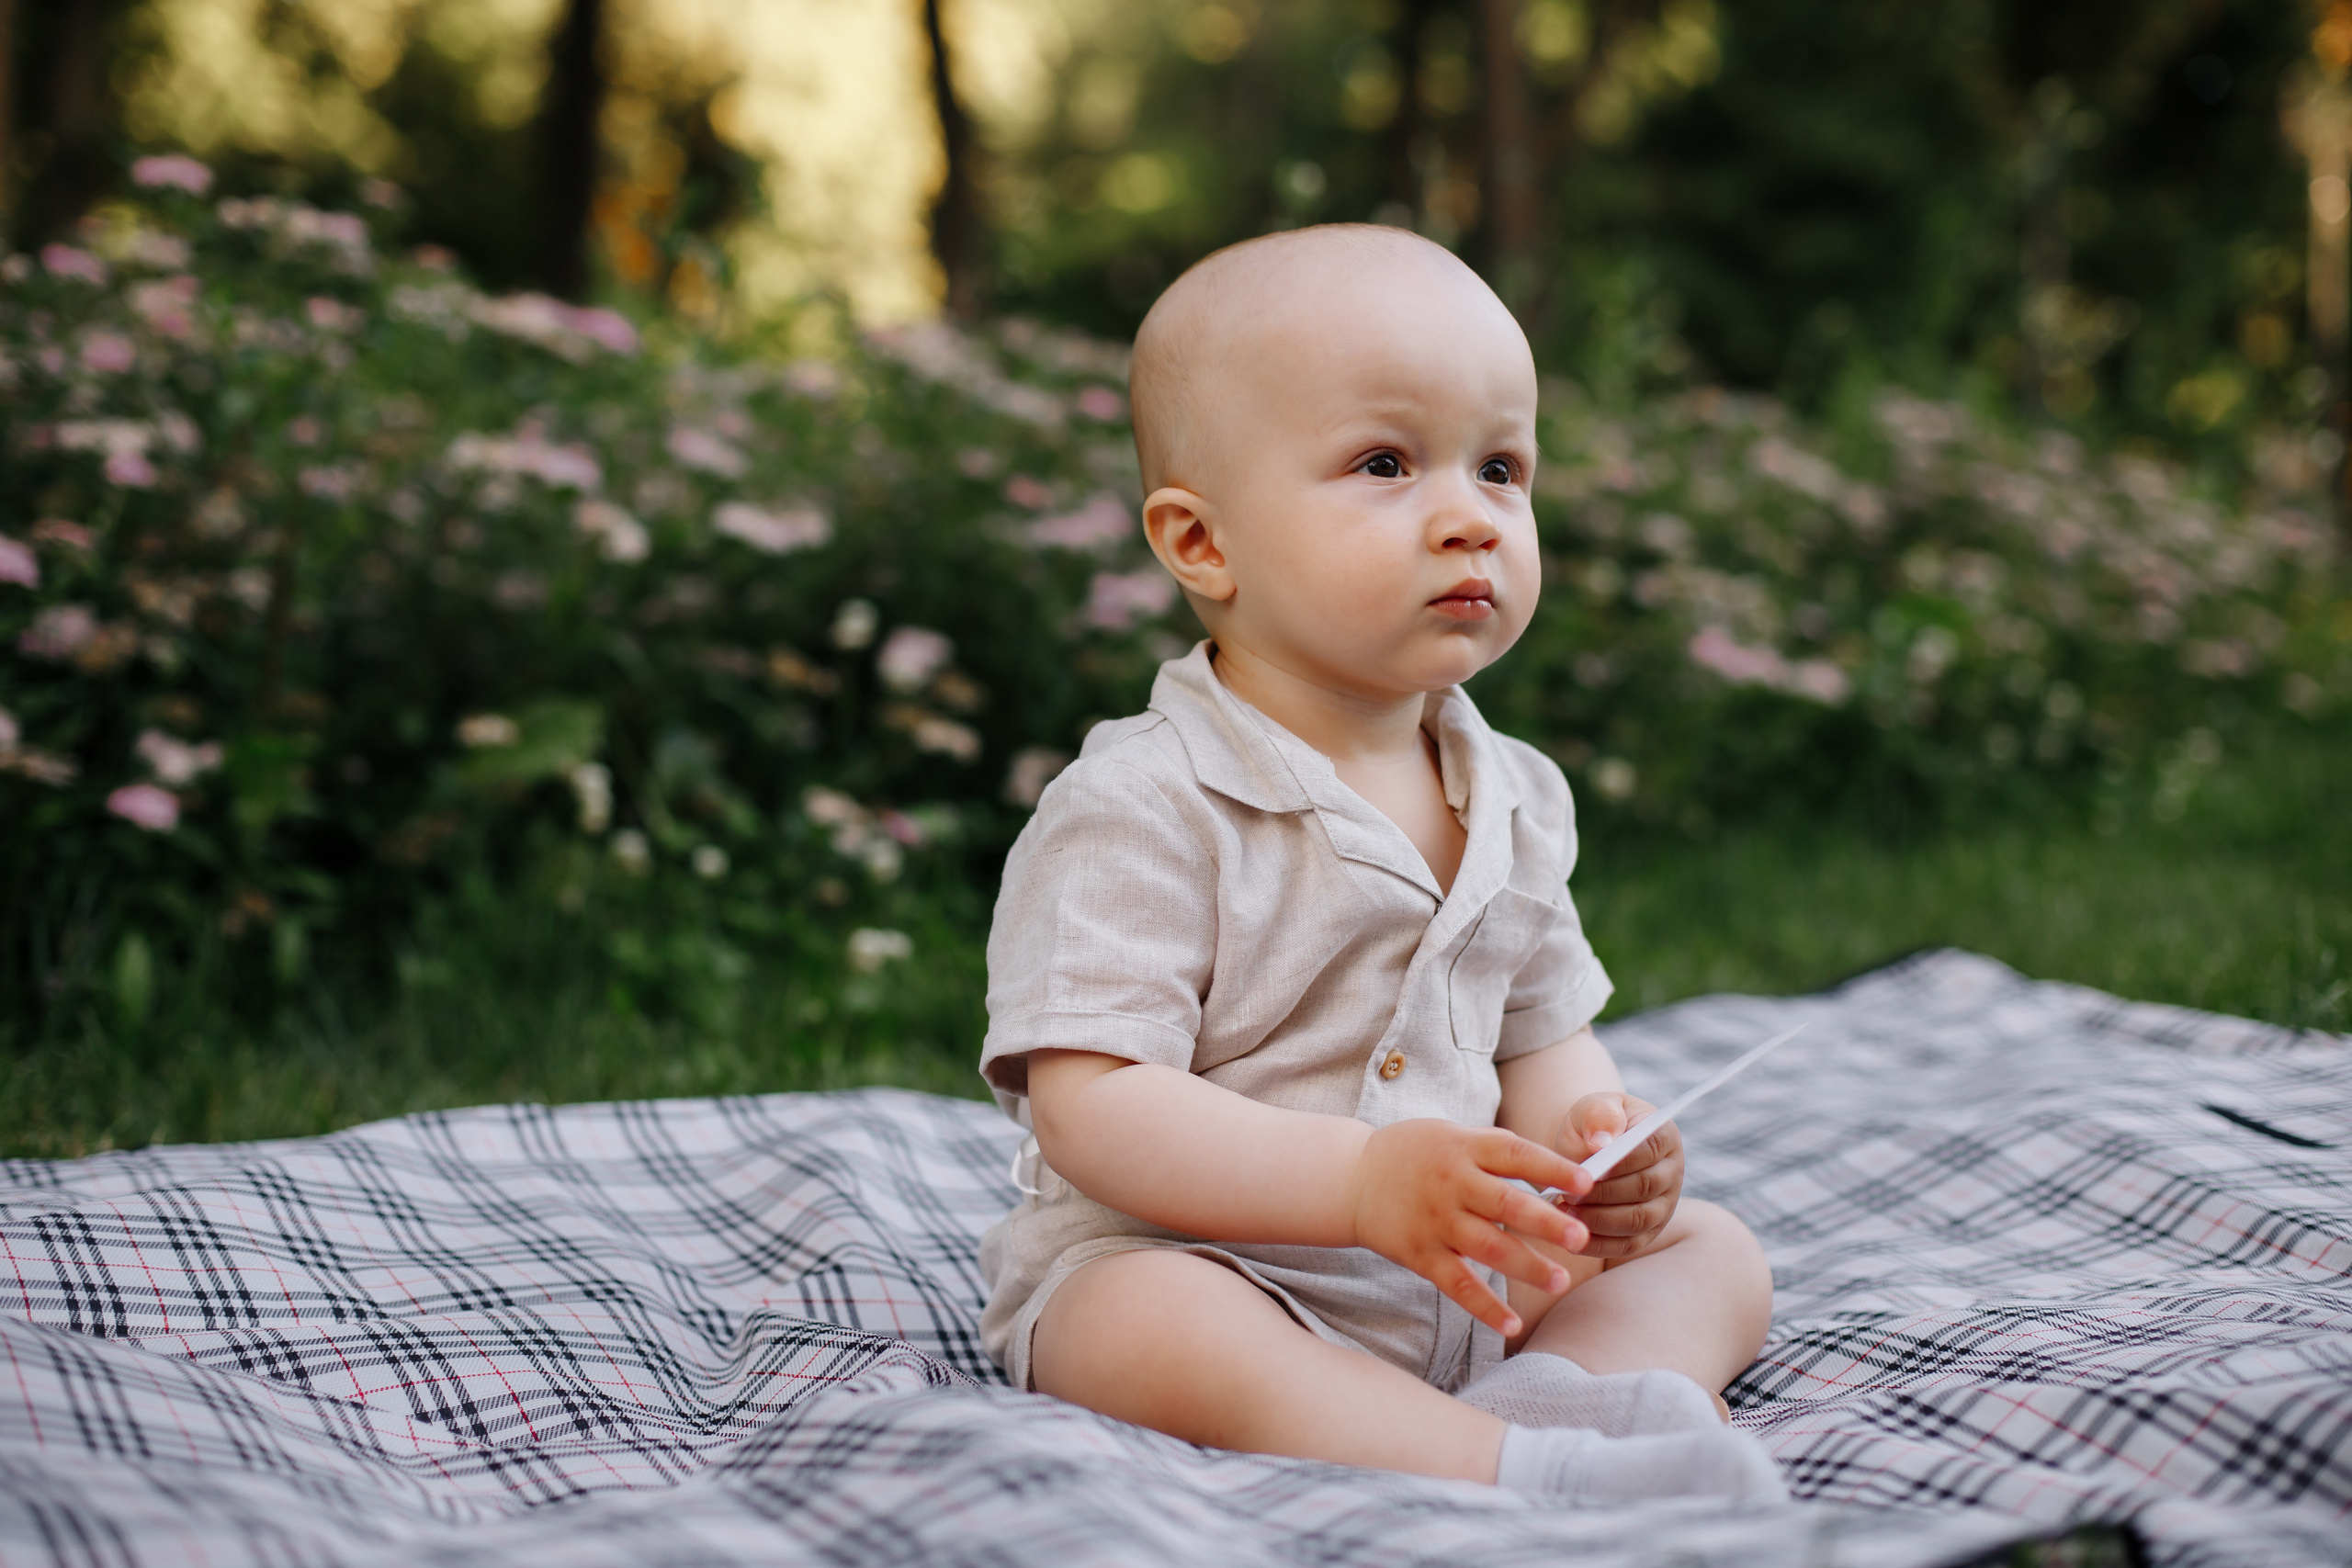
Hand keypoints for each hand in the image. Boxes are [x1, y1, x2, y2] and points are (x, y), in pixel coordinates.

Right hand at [1348, 1119, 1593, 1337]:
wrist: (1350, 1179)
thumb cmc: (1414, 1154)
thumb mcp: (1452, 1136)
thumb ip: (1496, 1153)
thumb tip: (1558, 1174)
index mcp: (1464, 1148)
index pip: (1516, 1155)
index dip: (1553, 1169)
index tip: (1588, 1183)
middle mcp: (1452, 1183)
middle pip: (1507, 1204)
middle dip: (1547, 1223)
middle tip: (1582, 1237)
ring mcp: (1436, 1221)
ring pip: (1488, 1247)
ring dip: (1527, 1266)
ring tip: (1560, 1281)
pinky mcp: (1421, 1254)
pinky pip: (1458, 1284)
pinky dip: (1485, 1307)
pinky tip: (1511, 1325)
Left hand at [1555, 1093, 1683, 1260]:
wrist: (1588, 1149)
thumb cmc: (1592, 1125)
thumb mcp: (1592, 1107)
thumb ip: (1599, 1115)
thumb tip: (1601, 1142)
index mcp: (1663, 1136)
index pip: (1649, 1150)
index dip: (1618, 1163)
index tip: (1585, 1170)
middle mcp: (1671, 1173)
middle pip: (1644, 1188)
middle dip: (1604, 1194)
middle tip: (1568, 1194)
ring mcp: (1663, 1206)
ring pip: (1638, 1220)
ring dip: (1600, 1220)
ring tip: (1565, 1212)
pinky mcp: (1647, 1232)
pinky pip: (1628, 1245)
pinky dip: (1599, 1244)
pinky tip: (1572, 1234)